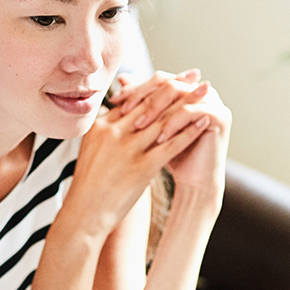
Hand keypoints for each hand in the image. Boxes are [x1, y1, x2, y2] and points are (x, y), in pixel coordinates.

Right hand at [69, 72, 215, 229]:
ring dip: (188, 104)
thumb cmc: (89, 186)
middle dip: (175, 87)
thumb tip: (120, 114)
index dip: (156, 86)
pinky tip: (203, 122)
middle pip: (150, 103)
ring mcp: (127, 149)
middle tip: (193, 75)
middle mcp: (113, 132)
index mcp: (100, 125)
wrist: (84, 214)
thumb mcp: (92, 150)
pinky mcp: (140, 168)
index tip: (172, 76)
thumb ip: (107, 131)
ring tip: (206, 92)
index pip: (133, 99)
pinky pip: (170, 145)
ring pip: (163, 120)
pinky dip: (189, 132)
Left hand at [110, 69, 230, 196]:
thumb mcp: (151, 127)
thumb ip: (141, 102)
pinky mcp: (220, 115)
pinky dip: (173, 124)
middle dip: (144, 98)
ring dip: (156, 110)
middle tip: (124, 112)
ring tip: (138, 127)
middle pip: (168, 83)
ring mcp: (214, 102)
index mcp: (188, 89)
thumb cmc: (171, 156)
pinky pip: (190, 112)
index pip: (159, 81)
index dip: (136, 89)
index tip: (114, 101)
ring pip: (178, 94)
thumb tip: (122, 78)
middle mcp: (203, 92)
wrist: (195, 182)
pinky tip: (159, 138)